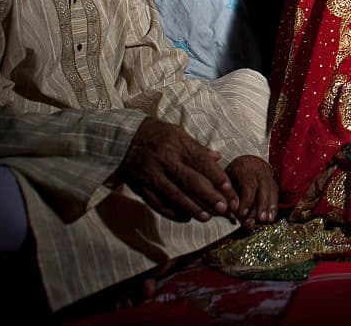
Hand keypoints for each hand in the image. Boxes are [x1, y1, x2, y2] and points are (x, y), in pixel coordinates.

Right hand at [119, 117, 234, 221]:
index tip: (229, 189)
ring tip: (207, 217)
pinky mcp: (140, 186)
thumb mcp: (177, 132)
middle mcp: (165, 160)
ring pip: (174, 195)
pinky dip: (171, 212)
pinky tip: (185, 218)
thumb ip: (198, 147)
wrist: (121, 138)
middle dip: (208, 196)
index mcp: (178, 144)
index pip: (201, 162)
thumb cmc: (155, 134)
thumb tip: (218, 158)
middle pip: (190, 181)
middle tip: (223, 208)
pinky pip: (156, 203)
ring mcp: (151, 175)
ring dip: (192, 208)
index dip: (216, 176)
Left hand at [225, 155, 278, 229]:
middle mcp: (258, 170)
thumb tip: (233, 209)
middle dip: (262, 204)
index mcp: (244, 168)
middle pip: (264, 187)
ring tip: (268, 219)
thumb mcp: (226, 181)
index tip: (242, 213)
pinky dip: (274, 205)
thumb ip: (230, 194)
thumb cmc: (232, 174)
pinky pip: (275, 192)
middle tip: (260, 218)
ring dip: (271, 206)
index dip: (247, 200)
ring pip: (272, 190)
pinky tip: (272, 215)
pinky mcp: (272, 181)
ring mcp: (267, 175)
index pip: (249, 185)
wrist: (244, 163)